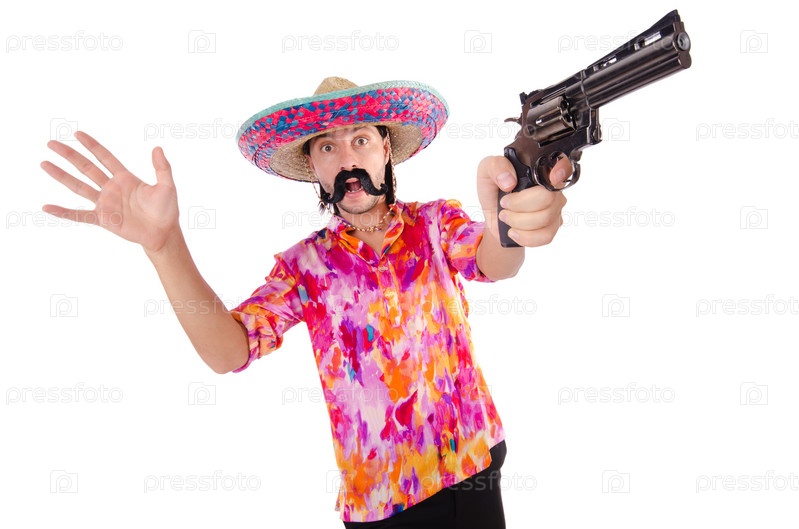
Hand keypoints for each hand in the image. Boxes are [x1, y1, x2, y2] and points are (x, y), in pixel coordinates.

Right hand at [41, 131, 179, 253]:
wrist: (163, 233)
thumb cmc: (167, 210)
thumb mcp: (167, 186)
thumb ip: (162, 167)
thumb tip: (157, 148)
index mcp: (125, 178)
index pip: (104, 157)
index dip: (91, 146)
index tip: (77, 134)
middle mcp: (111, 188)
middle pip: (86, 168)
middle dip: (69, 155)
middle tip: (51, 143)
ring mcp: (105, 203)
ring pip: (79, 186)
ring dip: (61, 176)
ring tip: (44, 164)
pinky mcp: (102, 219)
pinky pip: (79, 215)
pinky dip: (63, 212)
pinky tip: (46, 207)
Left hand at [476, 155, 570, 246]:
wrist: (493, 216)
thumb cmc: (493, 189)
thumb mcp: (486, 171)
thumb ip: (496, 167)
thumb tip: (509, 181)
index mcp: (541, 169)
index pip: (563, 165)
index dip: (562, 170)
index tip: (552, 178)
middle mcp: (553, 188)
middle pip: (548, 197)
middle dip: (520, 204)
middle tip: (504, 204)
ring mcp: (555, 208)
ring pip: (545, 218)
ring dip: (517, 221)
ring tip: (505, 217)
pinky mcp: (552, 228)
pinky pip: (545, 236)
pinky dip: (525, 237)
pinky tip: (514, 232)